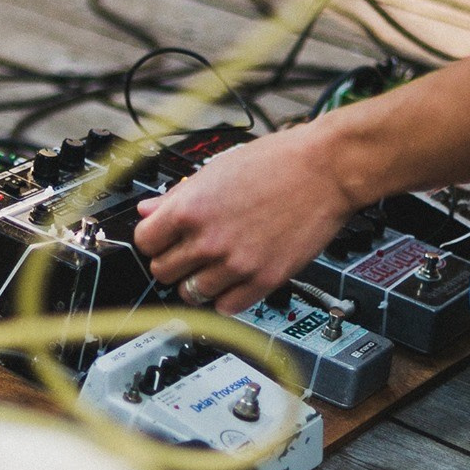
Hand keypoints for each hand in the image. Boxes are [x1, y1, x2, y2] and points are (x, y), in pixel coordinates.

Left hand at [133, 125, 357, 314]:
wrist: (325, 169)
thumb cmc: (277, 162)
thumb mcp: (216, 170)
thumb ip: (178, 196)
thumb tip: (148, 211)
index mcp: (190, 209)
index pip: (144, 242)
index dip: (153, 240)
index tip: (163, 240)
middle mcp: (208, 240)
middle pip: (163, 272)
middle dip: (173, 263)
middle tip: (188, 254)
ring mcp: (236, 264)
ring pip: (191, 294)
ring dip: (198, 283)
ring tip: (213, 267)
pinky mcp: (264, 280)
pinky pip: (227, 307)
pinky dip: (226, 298)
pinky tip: (233, 280)